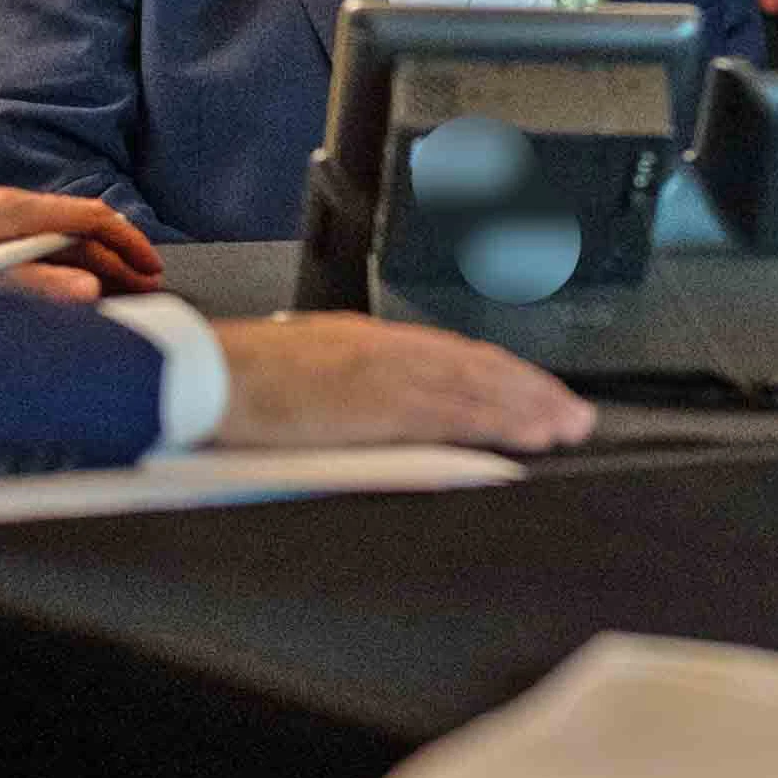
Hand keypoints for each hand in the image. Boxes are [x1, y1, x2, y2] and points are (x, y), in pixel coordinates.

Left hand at [0, 184, 158, 300]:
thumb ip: (34, 288)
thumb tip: (89, 291)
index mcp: (16, 211)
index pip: (92, 218)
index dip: (128, 243)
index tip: (151, 268)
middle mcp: (7, 203)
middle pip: (77, 228)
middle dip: (113, 258)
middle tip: (140, 288)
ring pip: (52, 233)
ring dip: (83, 261)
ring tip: (103, 290)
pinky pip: (27, 238)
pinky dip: (52, 259)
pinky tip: (48, 280)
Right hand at [211, 314, 594, 451]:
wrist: (203, 376)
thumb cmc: (240, 381)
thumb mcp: (307, 371)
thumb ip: (351, 386)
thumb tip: (384, 410)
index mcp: (368, 342)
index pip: (451, 355)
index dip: (500, 375)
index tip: (534, 393)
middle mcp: (386, 348)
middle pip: (477, 366)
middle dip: (531, 391)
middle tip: (574, 415)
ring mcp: (386, 373)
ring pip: (476, 387)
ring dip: (527, 408)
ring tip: (566, 428)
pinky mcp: (379, 404)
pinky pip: (452, 413)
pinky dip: (495, 423)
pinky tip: (525, 436)